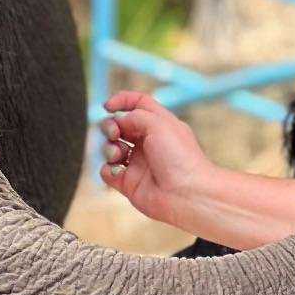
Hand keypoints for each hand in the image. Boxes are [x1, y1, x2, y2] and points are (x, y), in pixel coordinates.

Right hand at [99, 92, 213, 226]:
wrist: (187, 194)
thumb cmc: (180, 158)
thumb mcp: (159, 124)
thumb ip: (134, 115)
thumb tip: (117, 121)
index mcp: (159, 125)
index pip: (138, 105)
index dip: (121, 101)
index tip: (107, 106)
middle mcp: (148, 143)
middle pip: (119, 126)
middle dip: (110, 126)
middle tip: (115, 133)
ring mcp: (138, 163)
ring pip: (110, 148)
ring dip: (108, 148)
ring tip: (117, 155)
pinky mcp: (129, 182)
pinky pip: (108, 172)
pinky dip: (108, 169)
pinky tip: (117, 171)